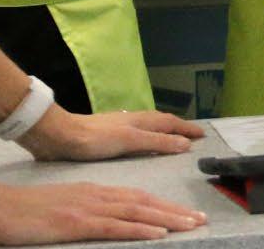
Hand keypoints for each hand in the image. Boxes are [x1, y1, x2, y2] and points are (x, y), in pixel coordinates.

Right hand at [0, 181, 205, 244]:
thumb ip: (83, 212)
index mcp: (92, 192)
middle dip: (175, 210)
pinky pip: (115, 226)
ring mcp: (87, 208)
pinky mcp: (76, 223)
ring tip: (191, 224)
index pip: (136, 197)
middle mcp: (95, 196)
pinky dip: (140, 228)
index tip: (185, 212)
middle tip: (201, 218)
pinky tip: (158, 233)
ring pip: (137, 211)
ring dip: (167, 218)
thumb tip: (103, 222)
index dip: (163, 204)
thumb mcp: (60, 208)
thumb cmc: (22, 213)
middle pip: (144, 201)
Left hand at [20, 106, 203, 161]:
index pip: (171, 123)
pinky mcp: (108, 135)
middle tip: (193, 134)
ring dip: (165, 130)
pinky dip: (149, 136)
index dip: (187, 129)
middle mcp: (133, 120)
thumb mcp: (131, 141)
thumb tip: (186, 143)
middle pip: (162, 121)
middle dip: (179, 127)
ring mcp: (120, 126)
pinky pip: (138, 133)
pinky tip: (142, 142)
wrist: (61, 136)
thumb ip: (158, 142)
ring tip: (173, 137)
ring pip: (150, 125)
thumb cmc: (96, 139)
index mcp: (141, 120)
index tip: (203, 135)